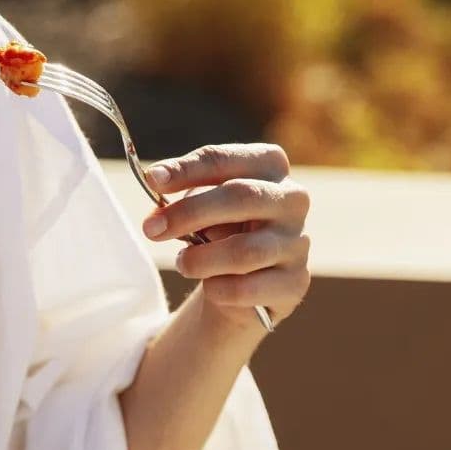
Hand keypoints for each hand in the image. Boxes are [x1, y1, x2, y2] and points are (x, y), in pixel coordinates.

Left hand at [143, 143, 310, 329]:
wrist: (244, 284)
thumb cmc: (220, 231)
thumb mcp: (198, 208)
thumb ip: (179, 203)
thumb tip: (157, 216)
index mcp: (270, 166)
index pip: (226, 160)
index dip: (187, 169)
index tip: (152, 180)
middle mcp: (292, 200)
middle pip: (241, 197)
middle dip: (190, 213)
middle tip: (152, 229)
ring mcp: (298, 243)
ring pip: (245, 251)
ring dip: (201, 259)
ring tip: (182, 263)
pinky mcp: (295, 282)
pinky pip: (248, 289)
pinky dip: (218, 289)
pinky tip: (211, 287)